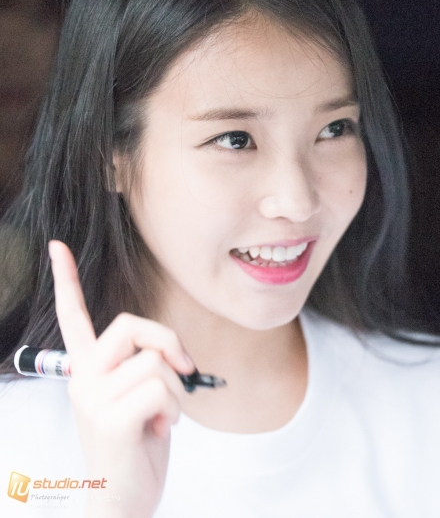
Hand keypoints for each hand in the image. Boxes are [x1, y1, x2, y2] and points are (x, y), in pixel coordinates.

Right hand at [49, 240, 194, 517]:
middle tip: (184, 368)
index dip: (66, 279)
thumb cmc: (136, 445)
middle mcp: (83, 376)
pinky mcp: (109, 418)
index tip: (57, 247)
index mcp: (87, 368)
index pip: (73, 315)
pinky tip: (159, 431)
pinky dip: (174, 410)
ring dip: (176, 391)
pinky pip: (161, 389)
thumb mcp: (138, 399)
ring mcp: (92, 396)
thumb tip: (172, 353)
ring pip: (156, 362)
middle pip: (133, 325)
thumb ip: (144, 367)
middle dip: (169, 342)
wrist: (121, 501)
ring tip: (162, 418)